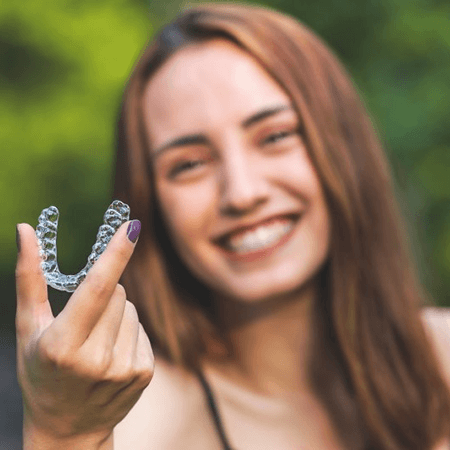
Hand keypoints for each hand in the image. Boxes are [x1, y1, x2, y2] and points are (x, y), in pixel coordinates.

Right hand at [15, 220, 153, 441]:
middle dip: (103, 294)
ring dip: (116, 315)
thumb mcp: (27, 328)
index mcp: (62, 345)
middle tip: (83, 322)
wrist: (67, 429)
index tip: (132, 226)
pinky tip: (111, 355)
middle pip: (117, 292)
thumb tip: (25, 230)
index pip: (96, 288)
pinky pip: (142, 329)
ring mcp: (123, 369)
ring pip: (131, 309)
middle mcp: (96, 359)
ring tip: (96, 343)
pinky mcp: (143, 373)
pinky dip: (128, 333)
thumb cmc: (40, 372)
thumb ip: (29, 277)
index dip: (116, 253)